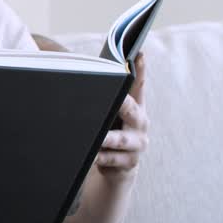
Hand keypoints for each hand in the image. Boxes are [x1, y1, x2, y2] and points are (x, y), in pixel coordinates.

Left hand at [96, 51, 149, 176]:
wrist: (118, 168)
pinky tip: (89, 155)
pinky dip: (99, 157)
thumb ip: (106, 99)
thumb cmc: (109, 133)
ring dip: (106, 137)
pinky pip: (111, 159)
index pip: (139, 86)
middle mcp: (140, 124)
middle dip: (121, 104)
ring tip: (95, 135)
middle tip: (113, 97)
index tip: (139, 54)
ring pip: (120, 139)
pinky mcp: (129, 163)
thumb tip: (81, 73)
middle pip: (131, 110)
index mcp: (136, 108)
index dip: (140, 70)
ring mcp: (137, 145)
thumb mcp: (110, 116)